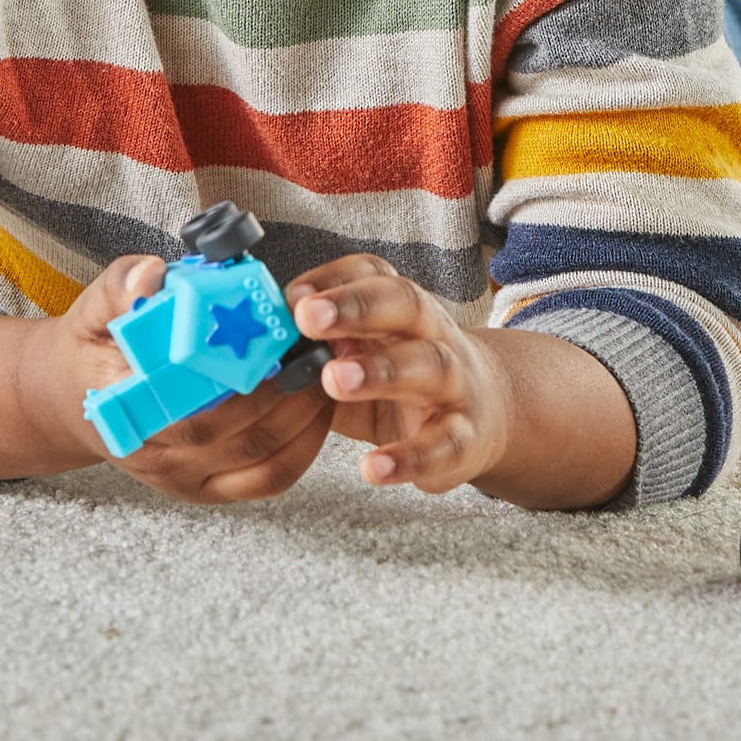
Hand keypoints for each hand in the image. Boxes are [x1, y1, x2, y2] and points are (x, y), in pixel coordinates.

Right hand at [26, 254, 335, 504]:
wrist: (77, 395)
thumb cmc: (98, 344)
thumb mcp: (96, 305)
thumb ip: (121, 286)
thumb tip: (150, 279)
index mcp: (125, 407)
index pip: (189, 404)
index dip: (240, 378)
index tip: (277, 341)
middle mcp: (154, 454)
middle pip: (233, 434)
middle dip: (286, 393)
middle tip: (317, 351)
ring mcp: (182, 478)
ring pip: (258, 461)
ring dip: (303, 418)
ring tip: (326, 372)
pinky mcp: (207, 488)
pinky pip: (266, 479)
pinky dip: (303, 448)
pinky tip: (320, 411)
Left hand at [289, 256, 513, 492]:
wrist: (484, 413)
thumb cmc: (402, 380)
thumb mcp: (360, 353)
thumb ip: (316, 348)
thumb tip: (255, 342)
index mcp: (400, 308)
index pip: (373, 274)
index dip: (334, 280)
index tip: (292, 298)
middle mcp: (432, 334)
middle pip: (406, 304)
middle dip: (358, 307)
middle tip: (308, 319)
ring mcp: (454, 383)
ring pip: (429, 366)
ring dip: (383, 371)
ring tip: (335, 379)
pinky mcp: (464, 438)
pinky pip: (444, 445)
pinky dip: (411, 457)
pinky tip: (373, 467)